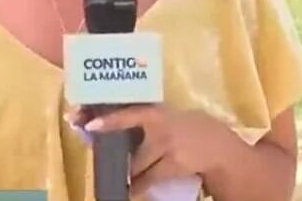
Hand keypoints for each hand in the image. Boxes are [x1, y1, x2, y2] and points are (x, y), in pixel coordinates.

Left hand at [67, 104, 220, 195]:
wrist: (213, 142)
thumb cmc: (177, 126)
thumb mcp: (161, 116)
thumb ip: (137, 118)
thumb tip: (100, 125)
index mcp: (153, 111)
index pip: (127, 113)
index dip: (108, 119)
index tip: (89, 126)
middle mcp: (159, 126)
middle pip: (129, 144)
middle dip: (112, 151)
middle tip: (100, 151)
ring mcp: (167, 145)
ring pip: (136, 164)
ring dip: (127, 171)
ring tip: (118, 174)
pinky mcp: (174, 164)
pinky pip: (149, 179)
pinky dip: (138, 185)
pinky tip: (131, 189)